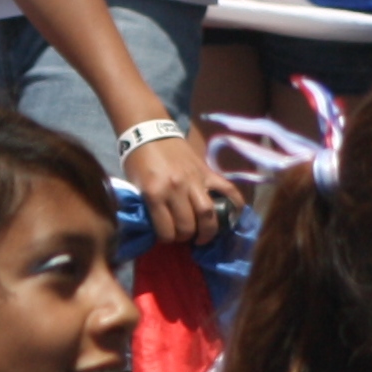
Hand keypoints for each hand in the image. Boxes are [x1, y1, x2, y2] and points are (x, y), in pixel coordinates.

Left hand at [125, 131, 231, 249]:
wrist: (149, 132)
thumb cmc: (138, 162)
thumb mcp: (136, 187)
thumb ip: (149, 208)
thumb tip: (161, 229)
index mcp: (154, 193)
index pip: (166, 230)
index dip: (166, 239)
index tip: (166, 238)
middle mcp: (176, 188)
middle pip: (188, 226)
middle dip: (185, 237)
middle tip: (183, 237)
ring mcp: (194, 179)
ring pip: (207, 214)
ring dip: (207, 231)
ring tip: (203, 236)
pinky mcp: (207, 171)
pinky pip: (227, 190)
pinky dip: (235, 205)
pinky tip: (233, 218)